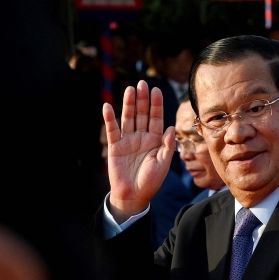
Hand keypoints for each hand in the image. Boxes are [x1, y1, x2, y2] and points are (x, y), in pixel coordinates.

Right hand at [102, 80, 175, 220]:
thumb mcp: (163, 164)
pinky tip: (107, 106)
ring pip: (128, 118)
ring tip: (129, 90)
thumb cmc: (151, 181)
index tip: (156, 90)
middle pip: (142, 114)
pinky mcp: (115, 146)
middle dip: (143, 100)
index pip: (157, 119)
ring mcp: (128, 140)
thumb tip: (171, 127)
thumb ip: (167, 146)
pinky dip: (110, 119)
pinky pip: (112, 130)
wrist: (134, 196)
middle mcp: (142, 137)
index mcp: (156, 140)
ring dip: (128, 104)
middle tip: (142, 83)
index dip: (156, 105)